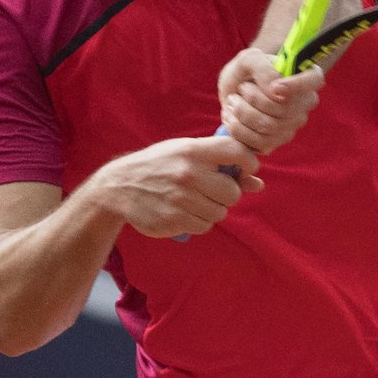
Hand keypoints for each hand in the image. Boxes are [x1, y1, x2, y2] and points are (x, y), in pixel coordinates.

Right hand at [94, 136, 262, 239]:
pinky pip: (204, 226)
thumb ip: (221, 163)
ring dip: (213, 209)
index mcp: (192, 151)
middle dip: (228, 193)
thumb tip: (258, 183)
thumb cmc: (159, 166)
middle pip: (232, 192)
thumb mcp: (185, 153)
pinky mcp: (174, 220)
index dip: (248, 162)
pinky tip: (184, 211)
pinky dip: (199, 221)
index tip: (245, 169)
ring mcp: (181, 199)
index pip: (236, 151)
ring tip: (194, 200)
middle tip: (213, 190)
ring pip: (220, 212)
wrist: (119, 187)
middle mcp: (188, 174)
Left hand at [217, 48, 324, 154]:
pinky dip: (238, 128)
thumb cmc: (246, 72)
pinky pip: (258, 141)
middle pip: (284, 108)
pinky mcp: (275, 143)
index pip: (314, 80)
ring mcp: (291, 126)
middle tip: (240, 88)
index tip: (275, 87)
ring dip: (242, 112)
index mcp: (305, 77)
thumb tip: (275, 90)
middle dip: (254, 97)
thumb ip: (263, 68)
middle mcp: (304, 104)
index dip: (296, 86)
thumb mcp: (249, 59)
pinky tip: (231, 116)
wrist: (233, 92)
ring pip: (269, 126)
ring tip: (232, 101)